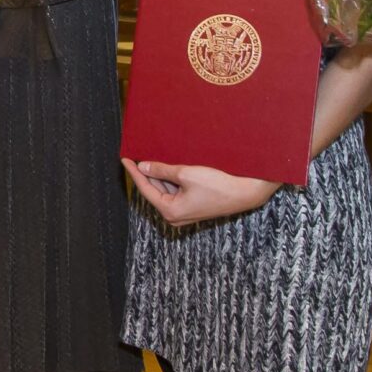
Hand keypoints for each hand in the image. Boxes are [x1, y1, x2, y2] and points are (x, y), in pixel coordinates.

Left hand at [123, 158, 279, 225]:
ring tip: (152, 158)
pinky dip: (172, 180)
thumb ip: (162, 170)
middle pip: (155, 190)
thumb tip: (144, 166)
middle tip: (137, 156)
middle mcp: (175, 216)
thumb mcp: (186, 174)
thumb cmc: (218, 185)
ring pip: (166, 191)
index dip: (134, 172)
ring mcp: (185, 213)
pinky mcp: (194, 207)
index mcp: (170, 211)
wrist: (246, 192)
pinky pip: (176, 192)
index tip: (125, 159)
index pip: (145, 188)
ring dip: (160, 176)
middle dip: (147, 173)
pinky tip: (169, 167)